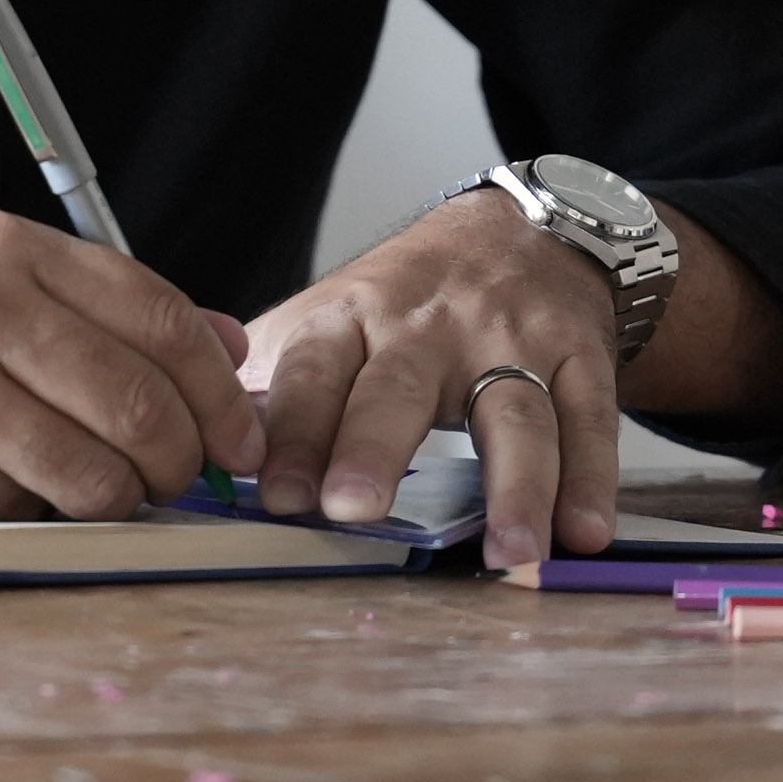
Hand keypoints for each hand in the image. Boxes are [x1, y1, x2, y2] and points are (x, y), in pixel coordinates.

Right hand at [0, 212, 265, 532]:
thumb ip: (76, 314)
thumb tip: (222, 344)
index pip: (156, 309)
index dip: (216, 385)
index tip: (240, 435)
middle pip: (144, 392)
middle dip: (182, 457)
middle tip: (177, 489)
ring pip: (101, 461)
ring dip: (117, 499)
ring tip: (90, 502)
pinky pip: (26, 502)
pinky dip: (38, 518)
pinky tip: (3, 502)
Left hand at [240, 190, 619, 572]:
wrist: (516, 230)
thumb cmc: (404, 303)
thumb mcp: (327, 321)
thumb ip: (269, 387)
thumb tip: (190, 456)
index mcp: (350, 317)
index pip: (312, 371)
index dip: (291, 432)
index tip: (275, 495)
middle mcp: (428, 325)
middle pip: (398, 387)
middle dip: (373, 447)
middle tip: (352, 509)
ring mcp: (510, 339)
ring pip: (511, 411)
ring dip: (514, 485)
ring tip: (505, 551)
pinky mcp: (577, 355)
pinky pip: (589, 418)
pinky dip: (592, 478)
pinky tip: (585, 530)